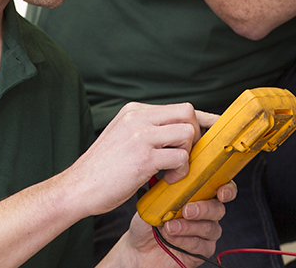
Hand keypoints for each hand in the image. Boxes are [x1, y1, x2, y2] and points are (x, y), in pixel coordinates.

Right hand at [66, 103, 217, 217]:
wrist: (77, 188)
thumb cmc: (102, 170)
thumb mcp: (122, 138)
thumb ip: (147, 131)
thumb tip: (177, 133)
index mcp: (134, 111)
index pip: (178, 107)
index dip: (202, 117)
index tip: (218, 125)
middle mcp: (138, 117)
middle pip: (187, 112)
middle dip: (196, 135)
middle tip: (186, 156)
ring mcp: (141, 135)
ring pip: (187, 132)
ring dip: (187, 154)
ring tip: (173, 171)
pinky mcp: (144, 157)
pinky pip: (180, 156)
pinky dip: (180, 171)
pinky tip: (166, 180)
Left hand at [117, 183, 236, 267]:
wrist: (139, 248)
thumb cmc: (148, 222)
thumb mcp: (154, 203)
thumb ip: (167, 191)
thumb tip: (174, 179)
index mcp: (197, 196)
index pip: (220, 188)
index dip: (226, 189)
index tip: (220, 191)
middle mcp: (205, 214)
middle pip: (217, 209)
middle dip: (203, 208)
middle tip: (186, 210)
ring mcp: (204, 233)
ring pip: (210, 228)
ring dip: (189, 227)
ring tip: (169, 227)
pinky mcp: (201, 251)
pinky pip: (201, 246)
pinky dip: (186, 241)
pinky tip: (172, 239)